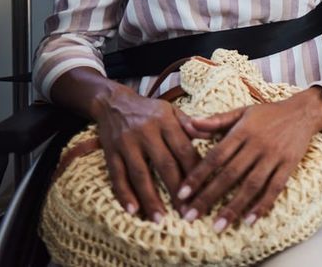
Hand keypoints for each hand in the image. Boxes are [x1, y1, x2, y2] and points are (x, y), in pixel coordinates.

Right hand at [91, 86, 200, 221]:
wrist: (113, 102)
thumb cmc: (150, 110)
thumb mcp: (171, 111)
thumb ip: (191, 125)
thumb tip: (210, 135)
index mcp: (165, 122)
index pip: (183, 150)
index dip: (193, 172)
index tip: (203, 192)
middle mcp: (146, 132)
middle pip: (164, 165)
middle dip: (176, 191)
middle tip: (186, 213)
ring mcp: (127, 143)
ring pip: (140, 174)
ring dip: (150, 198)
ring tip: (160, 219)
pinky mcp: (110, 152)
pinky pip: (117, 175)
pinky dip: (124, 194)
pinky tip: (133, 210)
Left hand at [175, 87, 321, 229]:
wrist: (302, 112)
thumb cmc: (268, 114)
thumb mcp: (241, 112)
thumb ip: (216, 121)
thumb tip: (188, 124)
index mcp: (242, 131)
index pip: (216, 156)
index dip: (198, 176)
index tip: (182, 194)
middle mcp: (257, 144)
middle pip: (230, 174)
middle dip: (209, 196)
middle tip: (191, 216)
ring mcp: (274, 156)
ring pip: (251, 185)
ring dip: (234, 207)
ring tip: (218, 226)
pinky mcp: (289, 165)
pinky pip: (275, 188)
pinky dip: (263, 205)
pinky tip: (249, 221)